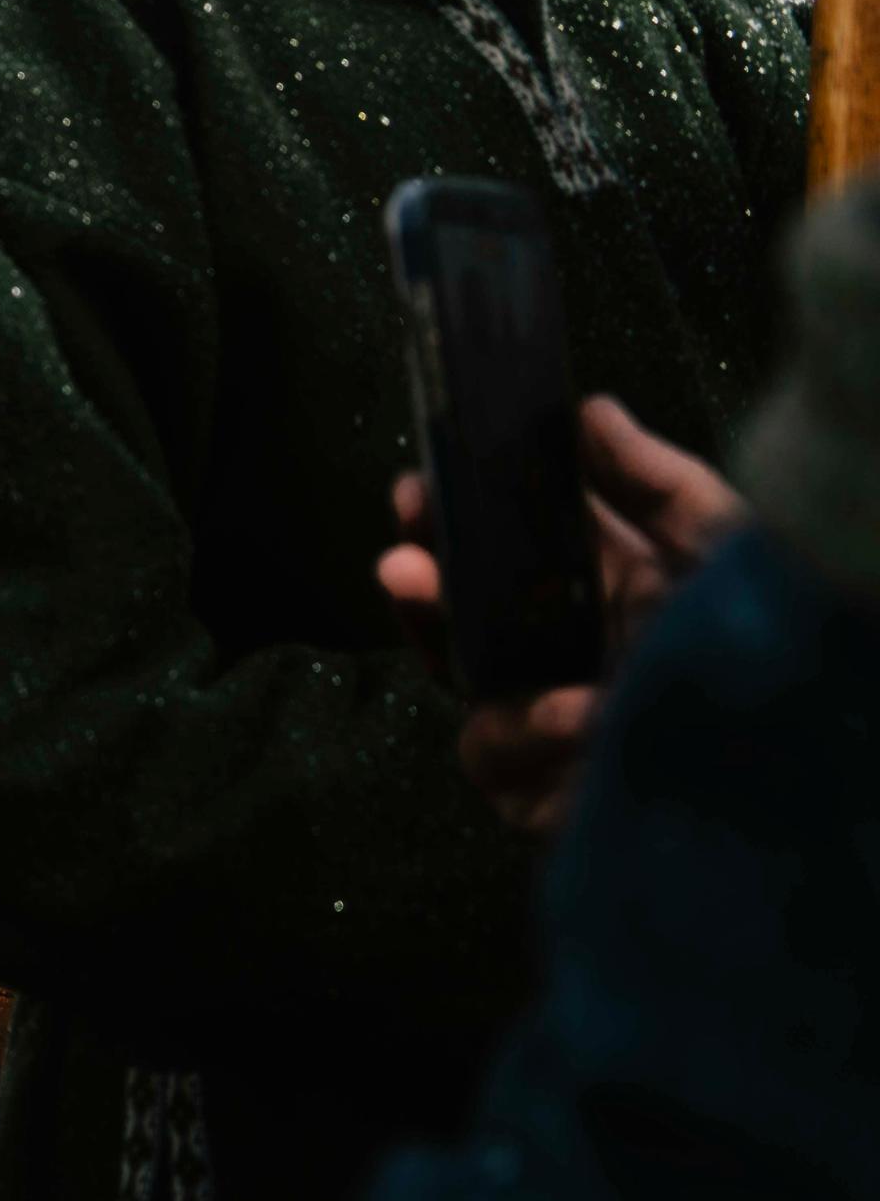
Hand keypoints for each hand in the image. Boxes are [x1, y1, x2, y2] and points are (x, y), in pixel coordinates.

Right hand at [376, 393, 746, 839]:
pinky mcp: (540, 791)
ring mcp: (548, 727)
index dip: (455, 518)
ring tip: (436, 597)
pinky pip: (496, 751)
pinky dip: (526, 728)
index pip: (506, 551)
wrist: (799, 763)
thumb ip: (656, 479)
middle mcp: (568, 656)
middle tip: (401, 550)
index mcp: (604, 594)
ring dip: (444, 636)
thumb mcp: (724, 546)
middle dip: (422, 575)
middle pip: (463, 612)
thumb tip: (589, 410)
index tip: (422, 485)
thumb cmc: (770, 648)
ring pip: (462, 676)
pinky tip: (574, 713)